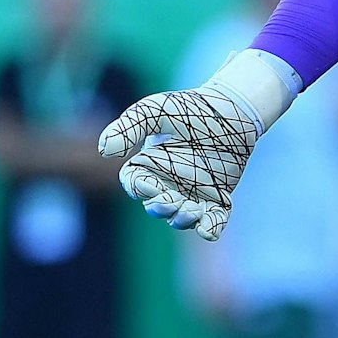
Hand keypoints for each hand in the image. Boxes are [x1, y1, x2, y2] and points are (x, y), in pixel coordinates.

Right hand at [97, 49, 296, 240]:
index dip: (139, 189)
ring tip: (192, 210)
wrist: (232, 110)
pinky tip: (209, 227)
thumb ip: (129, 127)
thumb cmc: (189, 108)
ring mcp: (192, 194)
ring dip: (184, 219)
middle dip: (162, 208)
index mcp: (148, 165)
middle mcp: (167, 184)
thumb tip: (104, 151)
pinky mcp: (217, 200)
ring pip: (182, 218)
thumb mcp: (154, 111)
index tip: (150, 185)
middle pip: (157, 207)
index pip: (135, 184)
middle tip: (172, 201)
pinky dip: (210, 228)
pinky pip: (211, 223)